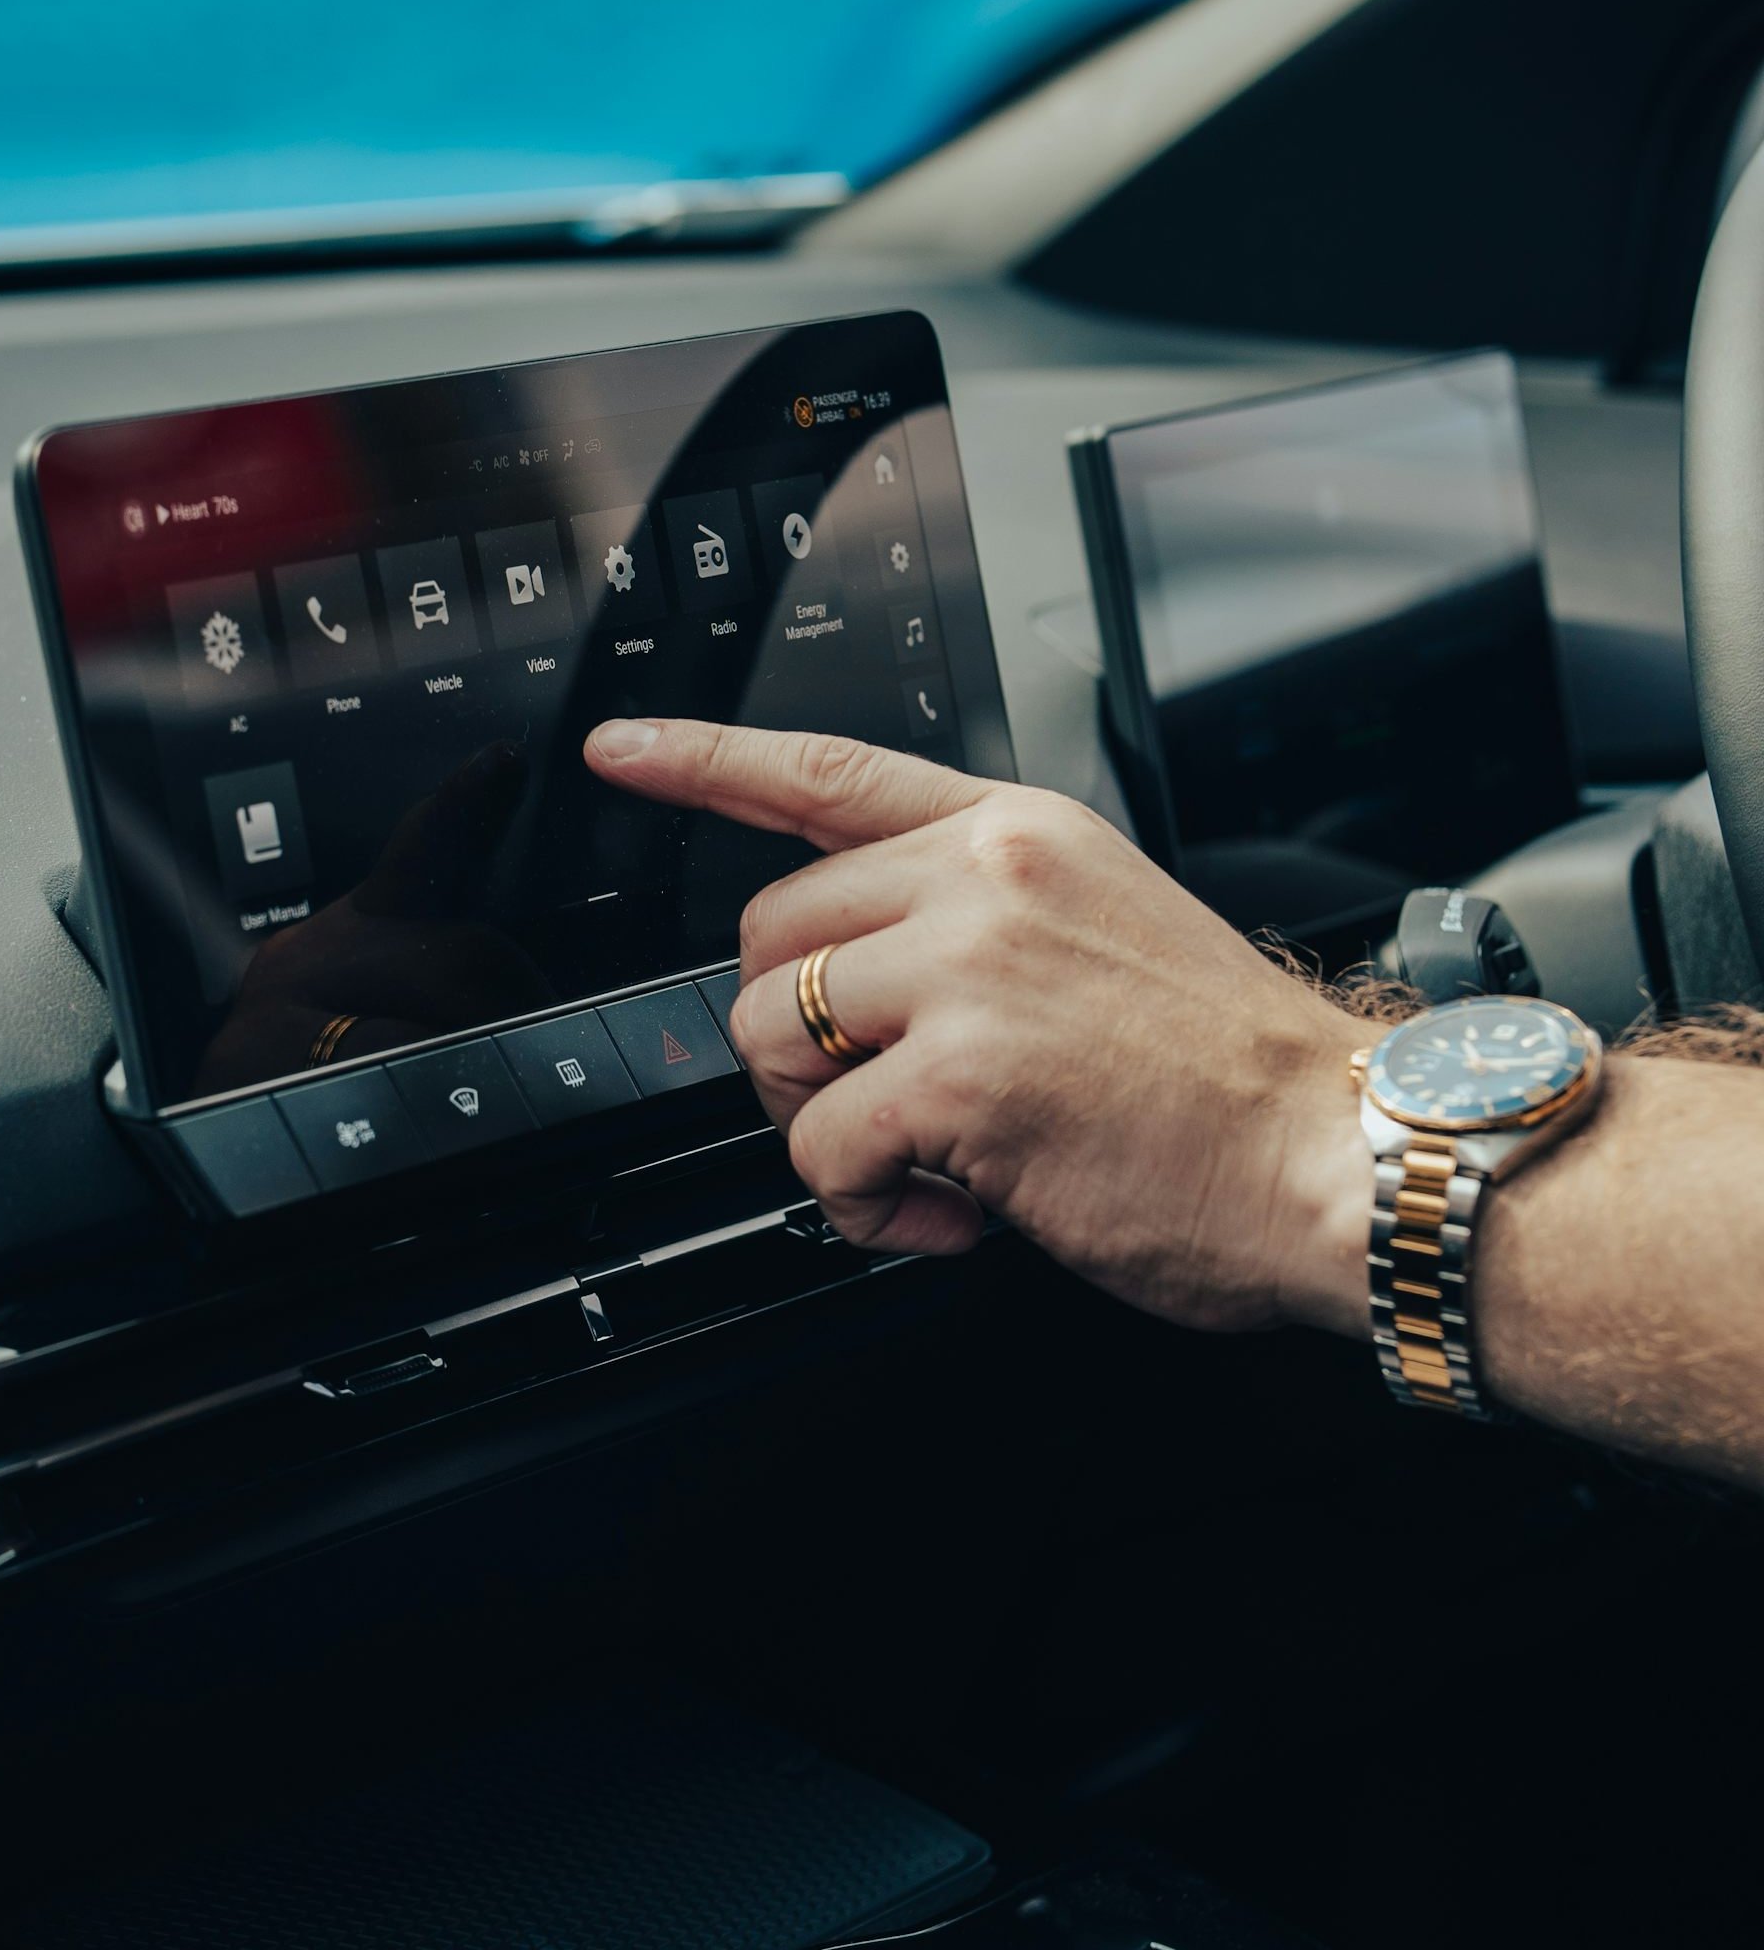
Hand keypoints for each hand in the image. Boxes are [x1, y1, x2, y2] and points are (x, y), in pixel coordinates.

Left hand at [585, 719, 1373, 1336]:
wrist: (1341, 1153)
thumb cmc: (1233, 1072)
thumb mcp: (1103, 926)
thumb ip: (974, 918)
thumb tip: (853, 976)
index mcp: (1016, 832)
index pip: (820, 770)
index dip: (701, 761)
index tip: (621, 751)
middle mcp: (982, 880)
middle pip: (766, 938)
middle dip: (793, 1037)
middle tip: (878, 1096)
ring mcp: (966, 970)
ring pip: (771, 1038)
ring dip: (825, 1121)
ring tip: (930, 1156)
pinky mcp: (958, 1077)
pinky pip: (820, 1149)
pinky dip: (866, 1205)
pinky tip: (952, 1211)